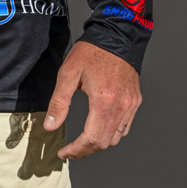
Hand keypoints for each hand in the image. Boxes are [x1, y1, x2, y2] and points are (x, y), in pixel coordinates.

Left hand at [43, 40, 141, 158]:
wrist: (116, 35)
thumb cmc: (92, 51)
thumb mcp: (69, 72)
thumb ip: (59, 102)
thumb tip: (51, 126)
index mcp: (104, 102)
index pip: (91, 140)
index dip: (76, 150)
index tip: (64, 152)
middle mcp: (121, 107)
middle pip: (104, 143)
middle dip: (85, 150)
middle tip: (71, 149)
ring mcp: (130, 105)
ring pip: (117, 138)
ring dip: (99, 143)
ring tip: (83, 141)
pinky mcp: (135, 100)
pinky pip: (125, 127)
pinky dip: (112, 133)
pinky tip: (100, 127)